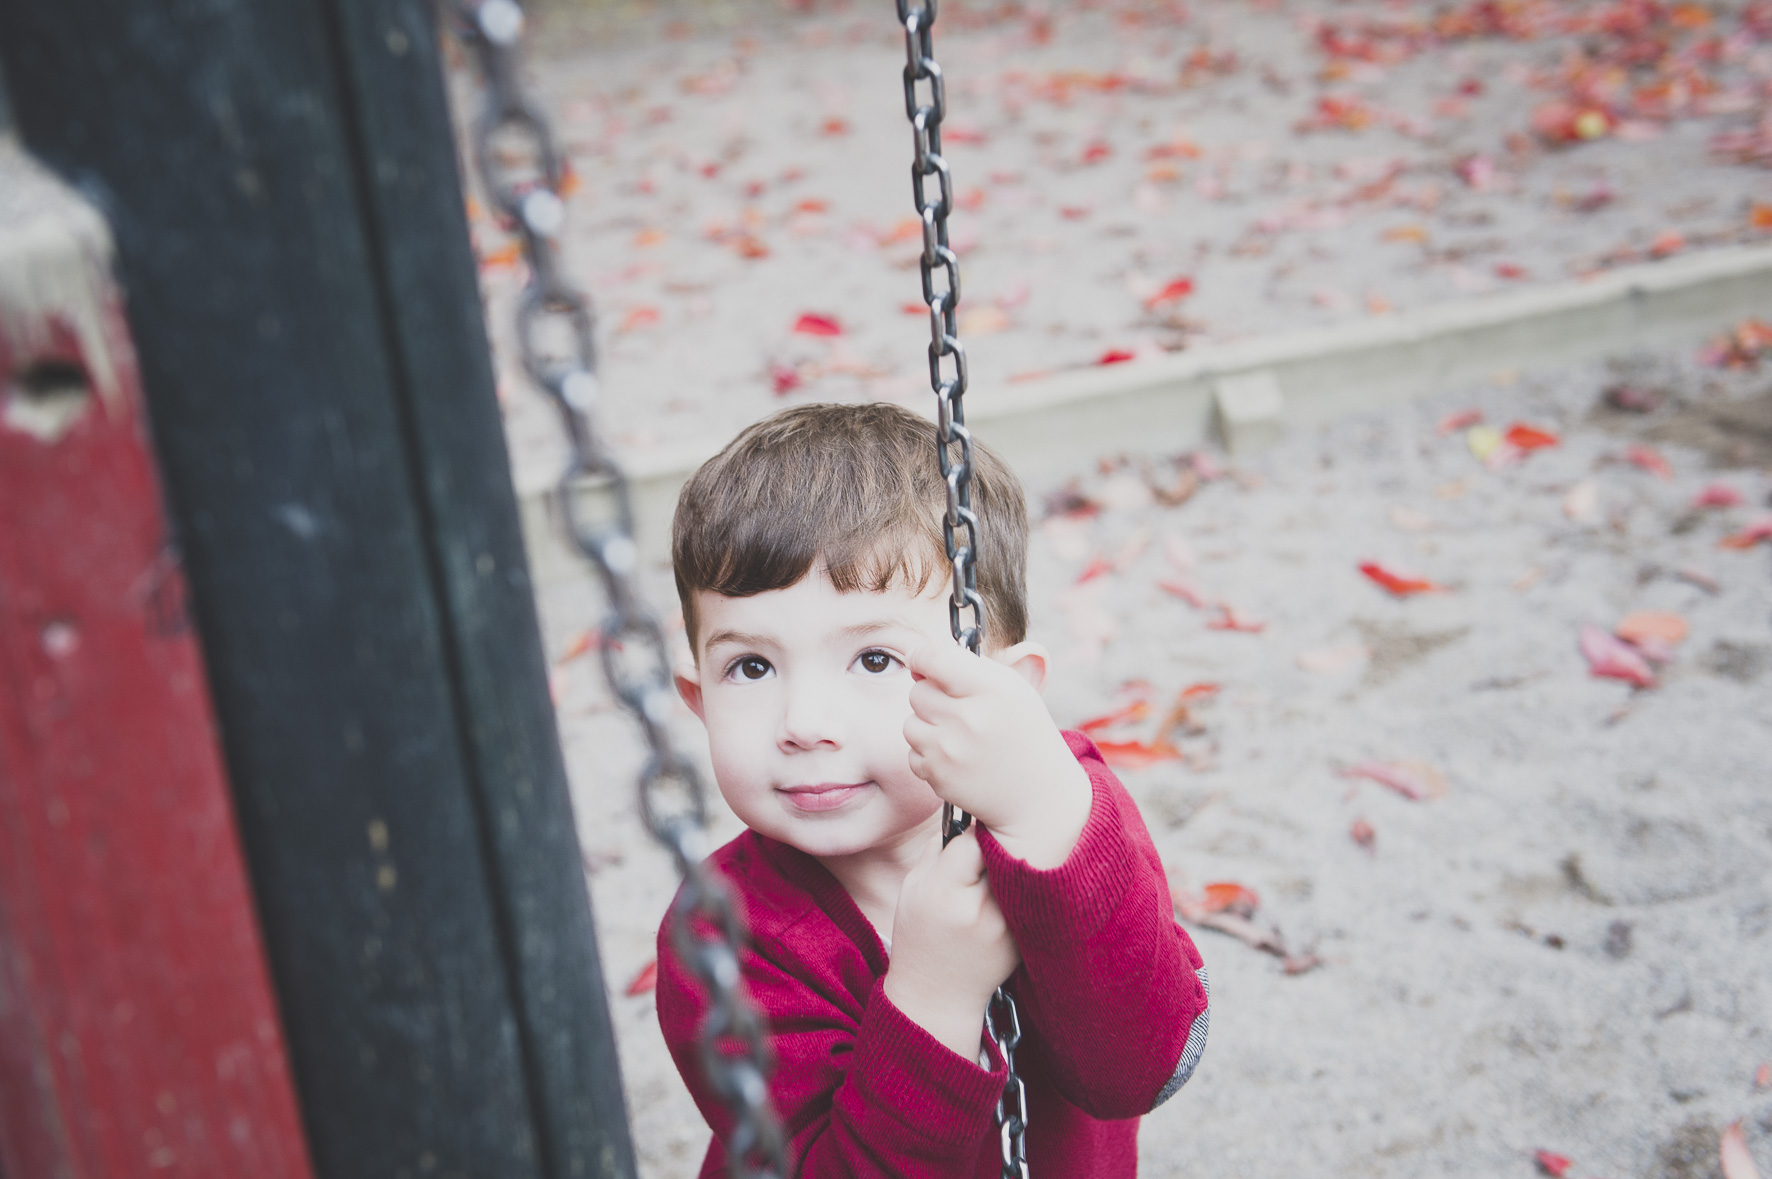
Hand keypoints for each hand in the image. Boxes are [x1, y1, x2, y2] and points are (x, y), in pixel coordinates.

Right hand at [882, 827, 1020, 1059]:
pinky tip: (1016, 883)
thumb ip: (941, 847)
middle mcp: (981, 910)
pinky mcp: (1024, 939)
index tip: (977, 821)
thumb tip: (972, 814)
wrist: (938, 996)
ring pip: (1022, 871)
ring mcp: (1008, 927)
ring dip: (1017, 858)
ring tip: (1008, 855)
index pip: (975, 838)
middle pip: (1005, 851)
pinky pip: (1031, 895)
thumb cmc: (921, 934)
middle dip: (1002, 837)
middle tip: (1002, 828)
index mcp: (946, 893)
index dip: (976, 825)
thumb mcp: (914, 886)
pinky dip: (1024, 883)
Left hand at [903, 641, 1091, 869]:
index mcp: (993, 690)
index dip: (921, 656)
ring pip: (910, 723)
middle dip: (932, 696)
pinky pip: (913, 754)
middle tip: (957, 709)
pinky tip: (958, 759)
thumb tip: (918, 659)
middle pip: (917, 692)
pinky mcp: (939, 777)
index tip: (920, 660)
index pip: (935, 659)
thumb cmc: (1023, 733)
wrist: (1039, 796)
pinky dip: (929, 756)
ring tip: (958, 736)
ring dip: (928, 727)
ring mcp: (951, 751)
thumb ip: (968, 666)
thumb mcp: (1013, 689)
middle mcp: (970, 719)